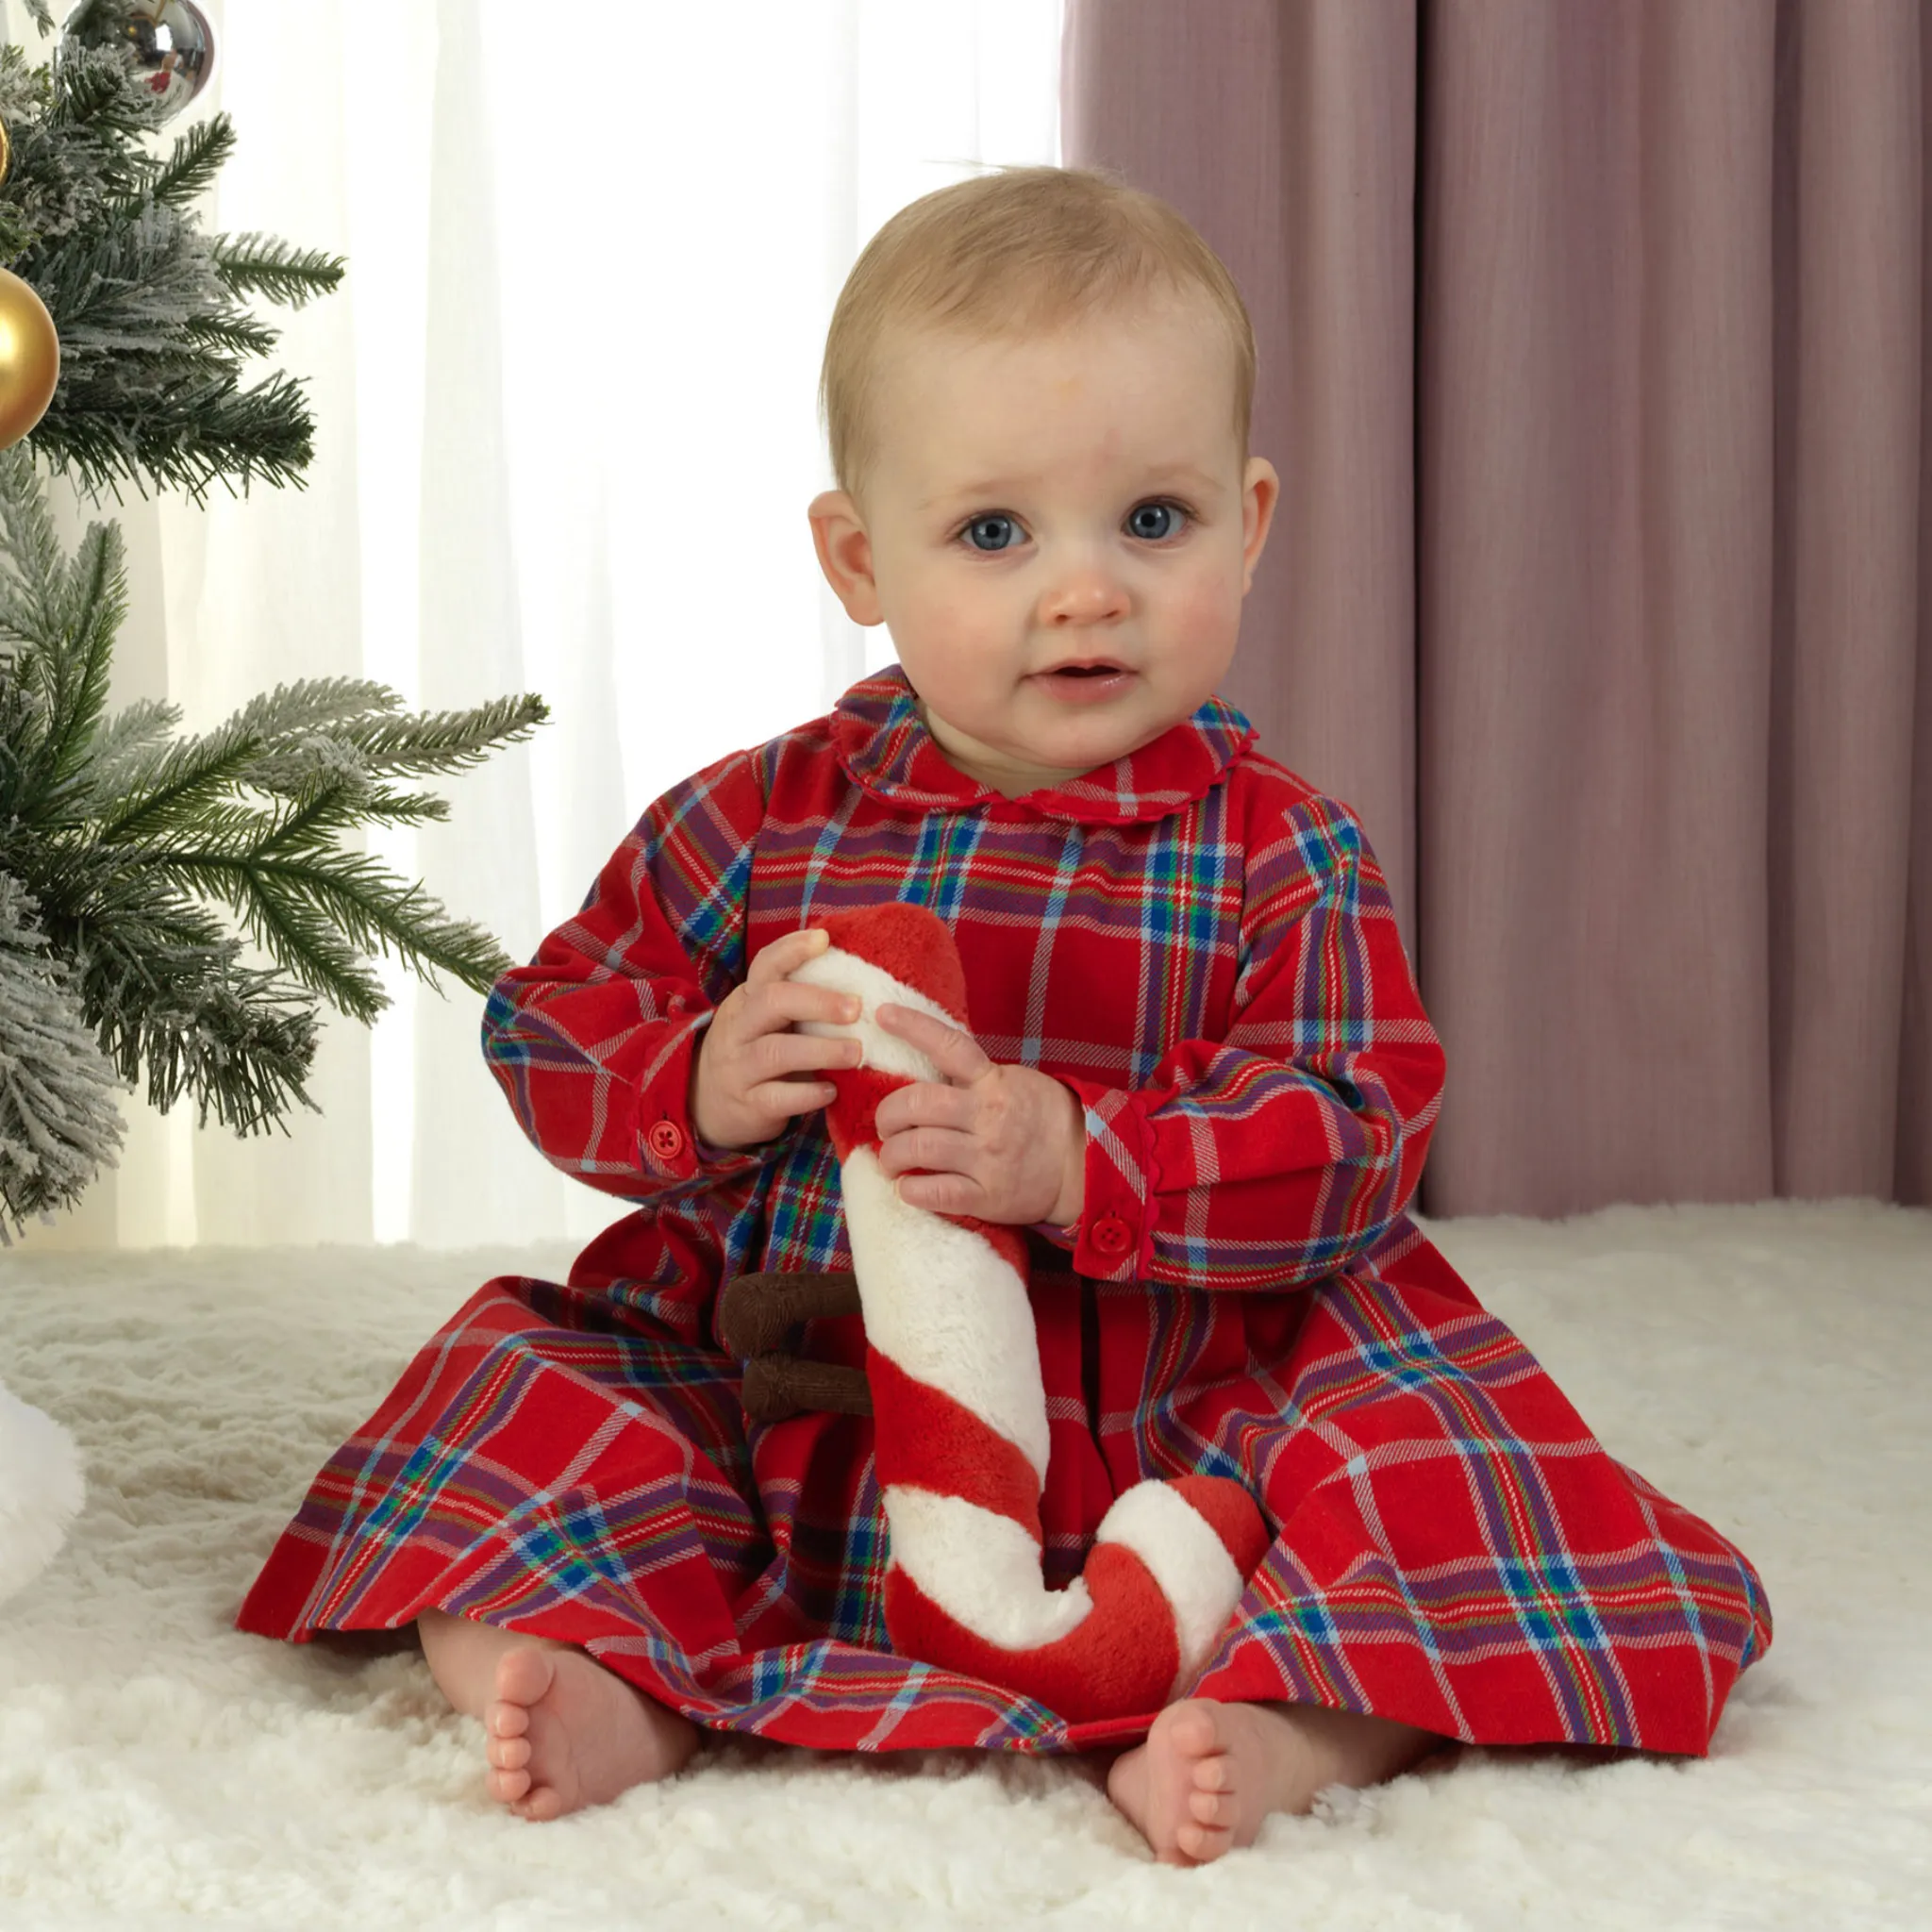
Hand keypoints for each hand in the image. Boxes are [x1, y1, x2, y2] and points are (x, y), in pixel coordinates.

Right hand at [689, 927, 863, 1151]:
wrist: (706, 1102)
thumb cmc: (753, 1051)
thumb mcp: (764, 1020)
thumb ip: (796, 1000)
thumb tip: (857, 976)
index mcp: (747, 1000)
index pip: (765, 965)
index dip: (792, 949)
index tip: (824, 940)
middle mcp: (739, 1028)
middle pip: (773, 1002)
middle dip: (819, 1002)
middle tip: (856, 1009)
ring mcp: (740, 1067)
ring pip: (776, 1052)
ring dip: (822, 1050)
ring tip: (856, 1053)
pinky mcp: (749, 1104)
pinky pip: (777, 1098)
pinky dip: (808, 1095)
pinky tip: (832, 1091)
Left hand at [872, 1002, 1084, 1225]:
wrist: (1084, 1166)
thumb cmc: (1043, 1119)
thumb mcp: (1015, 1082)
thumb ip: (975, 1077)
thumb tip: (926, 1069)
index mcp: (994, 1082)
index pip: (949, 1045)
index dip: (913, 1027)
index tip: (883, 1014)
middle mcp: (988, 1116)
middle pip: (916, 1104)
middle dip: (887, 1115)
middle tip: (885, 1126)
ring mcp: (986, 1158)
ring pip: (918, 1149)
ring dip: (891, 1155)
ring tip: (891, 1159)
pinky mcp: (987, 1196)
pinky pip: (935, 1192)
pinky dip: (911, 1189)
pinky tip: (907, 1187)